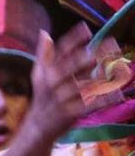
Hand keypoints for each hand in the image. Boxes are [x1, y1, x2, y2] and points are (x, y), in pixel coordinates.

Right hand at [25, 24, 113, 140]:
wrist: (38, 127)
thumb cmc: (42, 97)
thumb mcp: (38, 75)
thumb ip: (43, 54)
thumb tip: (45, 33)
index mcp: (45, 71)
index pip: (58, 52)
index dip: (72, 40)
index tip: (86, 28)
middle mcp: (51, 83)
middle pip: (73, 65)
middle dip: (91, 54)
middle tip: (111, 44)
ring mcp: (61, 98)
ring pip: (83, 84)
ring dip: (102, 74)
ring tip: (117, 65)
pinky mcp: (70, 113)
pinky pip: (89, 104)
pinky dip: (104, 99)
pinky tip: (117, 92)